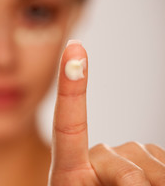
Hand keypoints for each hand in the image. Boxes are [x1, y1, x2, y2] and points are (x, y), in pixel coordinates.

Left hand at [48, 41, 164, 185]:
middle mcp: (93, 157)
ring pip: (147, 156)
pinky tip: (151, 183)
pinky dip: (162, 174)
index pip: (67, 125)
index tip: (74, 49)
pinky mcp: (143, 158)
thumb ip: (116, 183)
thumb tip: (137, 177)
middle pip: (124, 159)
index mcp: (68, 170)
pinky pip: (161, 158)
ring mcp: (119, 156)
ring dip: (153, 182)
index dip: (71, 88)